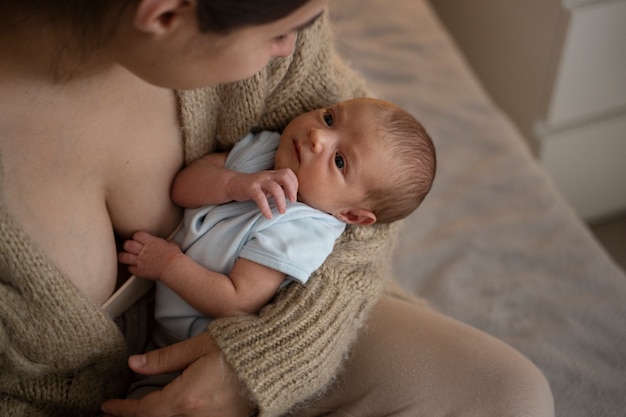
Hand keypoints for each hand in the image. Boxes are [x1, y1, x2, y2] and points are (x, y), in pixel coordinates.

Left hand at [101, 332, 254, 416]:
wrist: (277, 359)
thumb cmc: (239, 347)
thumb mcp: (198, 346)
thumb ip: (165, 359)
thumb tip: (135, 364)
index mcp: (186, 398)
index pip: (144, 411)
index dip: (123, 409)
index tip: (108, 406)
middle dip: (137, 416)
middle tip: (121, 410)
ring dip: (157, 416)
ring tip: (145, 407)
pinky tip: (173, 408)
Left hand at [118, 231, 182, 278]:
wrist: (173, 267)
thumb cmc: (174, 256)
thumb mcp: (171, 244)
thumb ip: (164, 242)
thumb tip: (165, 243)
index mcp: (150, 241)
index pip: (137, 235)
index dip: (137, 237)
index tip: (139, 239)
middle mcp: (142, 250)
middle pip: (127, 244)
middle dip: (128, 245)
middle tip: (130, 247)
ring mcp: (140, 261)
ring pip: (124, 257)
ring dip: (124, 256)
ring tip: (126, 257)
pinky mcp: (140, 271)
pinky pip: (130, 269)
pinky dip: (131, 268)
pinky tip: (135, 268)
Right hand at [227, 169, 297, 217]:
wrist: (232, 184)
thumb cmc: (254, 188)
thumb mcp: (268, 186)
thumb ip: (280, 189)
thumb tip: (293, 198)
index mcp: (273, 174)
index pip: (289, 173)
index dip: (295, 184)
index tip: (293, 196)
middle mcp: (267, 175)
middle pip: (285, 175)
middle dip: (292, 189)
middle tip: (293, 202)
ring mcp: (258, 181)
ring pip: (275, 187)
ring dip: (281, 201)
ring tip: (282, 212)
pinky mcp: (250, 189)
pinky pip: (260, 198)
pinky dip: (266, 208)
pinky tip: (268, 216)